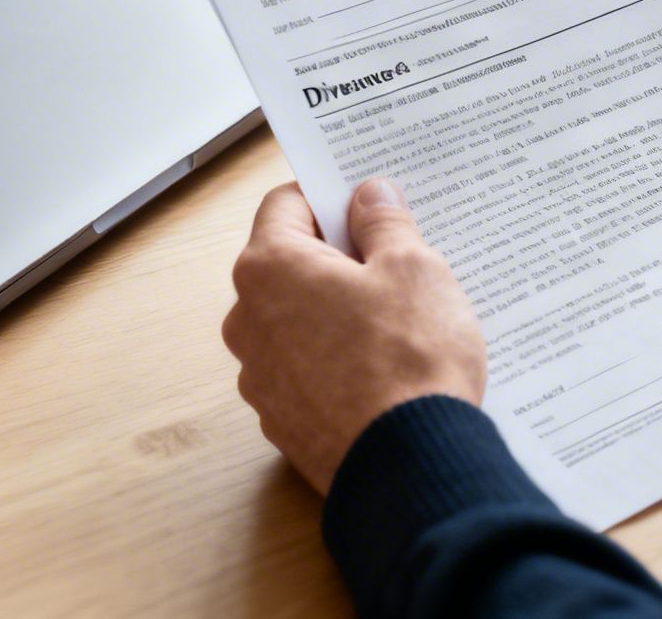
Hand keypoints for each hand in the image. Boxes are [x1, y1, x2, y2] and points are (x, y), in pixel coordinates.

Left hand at [222, 178, 485, 494]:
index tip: (368, 203)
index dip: (330, 196)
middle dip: (338, 256)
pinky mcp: (282, 420)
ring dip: (337, 310)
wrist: (407, 465)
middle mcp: (248, 320)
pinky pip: (307, 369)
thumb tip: (369, 197)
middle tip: (396, 262)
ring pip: (297, 319)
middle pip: (289, 263)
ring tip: (399, 322)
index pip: (285, 204)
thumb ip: (385, 223)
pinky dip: (337, 359)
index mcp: (270, 268)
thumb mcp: (414, 269)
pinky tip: (386, 368)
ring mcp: (260, 376)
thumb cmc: (409, 358)